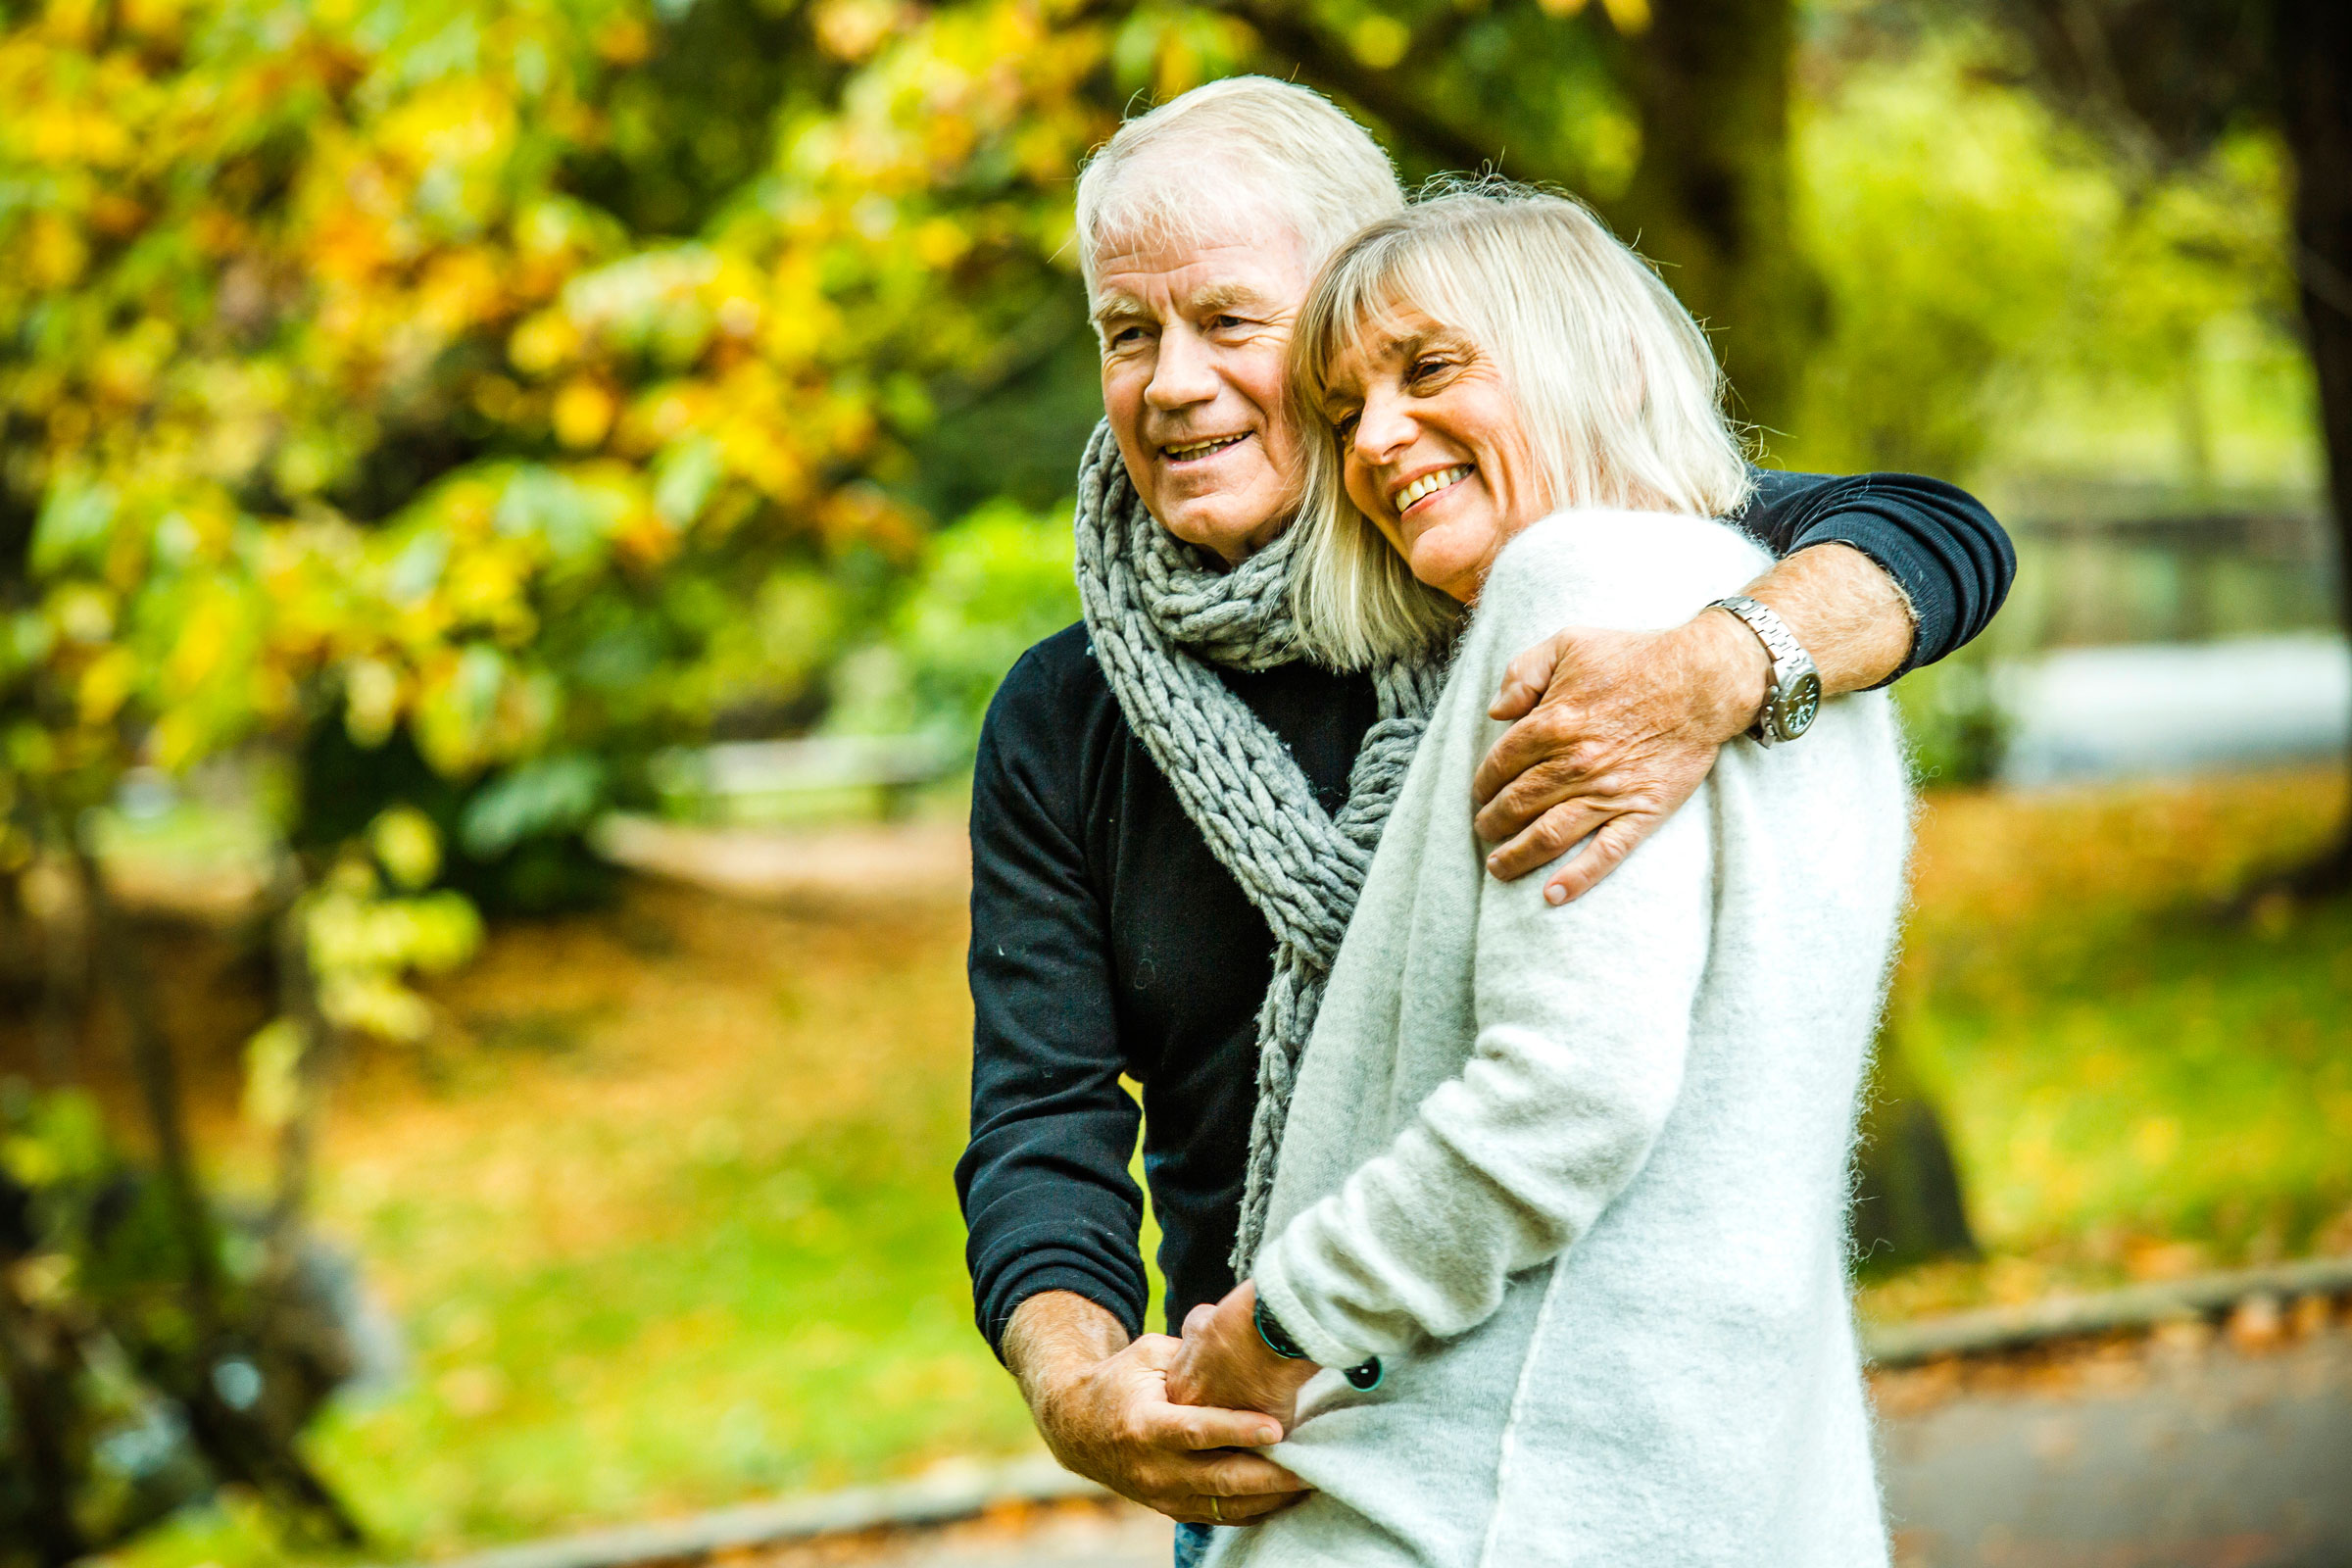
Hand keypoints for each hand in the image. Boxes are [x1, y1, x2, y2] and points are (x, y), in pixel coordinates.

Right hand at [1006, 1292, 1306, 1526]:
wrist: (1079, 1429)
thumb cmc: (1121, 1382)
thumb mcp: (1147, 1356)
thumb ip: (1190, 1353)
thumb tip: (1234, 1333)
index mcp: (1145, 1424)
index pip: (1197, 1431)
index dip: (1237, 1431)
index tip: (1276, 1428)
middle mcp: (1153, 1468)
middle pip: (1219, 1479)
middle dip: (1269, 1476)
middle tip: (1311, 1467)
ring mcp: (1163, 1495)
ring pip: (1225, 1506)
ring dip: (1270, 1498)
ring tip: (1311, 1482)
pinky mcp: (1173, 1509)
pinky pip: (1221, 1517)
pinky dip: (1256, 1510)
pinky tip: (1286, 1497)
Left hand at [1472, 612, 1767, 903]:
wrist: (1702, 679)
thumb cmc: (1635, 656)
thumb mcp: (1569, 643)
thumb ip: (1522, 672)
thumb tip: (1496, 712)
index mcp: (1551, 723)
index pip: (1500, 764)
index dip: (1482, 783)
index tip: (1479, 792)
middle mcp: (1573, 764)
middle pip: (1516, 804)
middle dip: (1491, 823)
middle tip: (1483, 831)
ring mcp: (1608, 792)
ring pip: (1548, 835)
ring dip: (1516, 857)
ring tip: (1498, 867)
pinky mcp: (1641, 812)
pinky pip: (1604, 854)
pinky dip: (1577, 879)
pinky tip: (1552, 896)